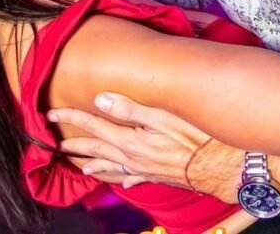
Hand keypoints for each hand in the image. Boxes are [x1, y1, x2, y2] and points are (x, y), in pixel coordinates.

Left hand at [49, 92, 240, 200]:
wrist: (227, 169)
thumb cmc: (200, 139)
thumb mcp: (166, 116)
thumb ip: (132, 108)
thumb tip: (101, 99)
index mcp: (132, 141)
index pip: (94, 127)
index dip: (72, 118)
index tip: (52, 114)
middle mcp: (135, 159)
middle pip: (98, 150)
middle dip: (77, 144)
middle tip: (58, 143)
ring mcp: (147, 170)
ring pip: (113, 169)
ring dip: (95, 165)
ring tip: (82, 166)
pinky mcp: (161, 176)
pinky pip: (135, 179)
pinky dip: (124, 178)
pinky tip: (126, 181)